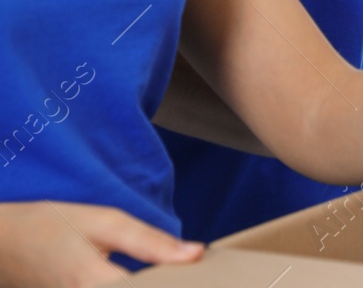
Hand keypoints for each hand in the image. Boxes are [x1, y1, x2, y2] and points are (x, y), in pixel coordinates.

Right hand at [0, 201, 202, 286]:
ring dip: (150, 285)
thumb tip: (197, 254)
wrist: (2, 243)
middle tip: (183, 275)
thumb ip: (151, 243)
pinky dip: (125, 286)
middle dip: (163, 284)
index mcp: (92, 283)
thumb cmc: (51, 226)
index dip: (177, 284)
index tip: (201, 279)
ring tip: (164, 277)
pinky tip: (144, 280)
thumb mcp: (105, 222)